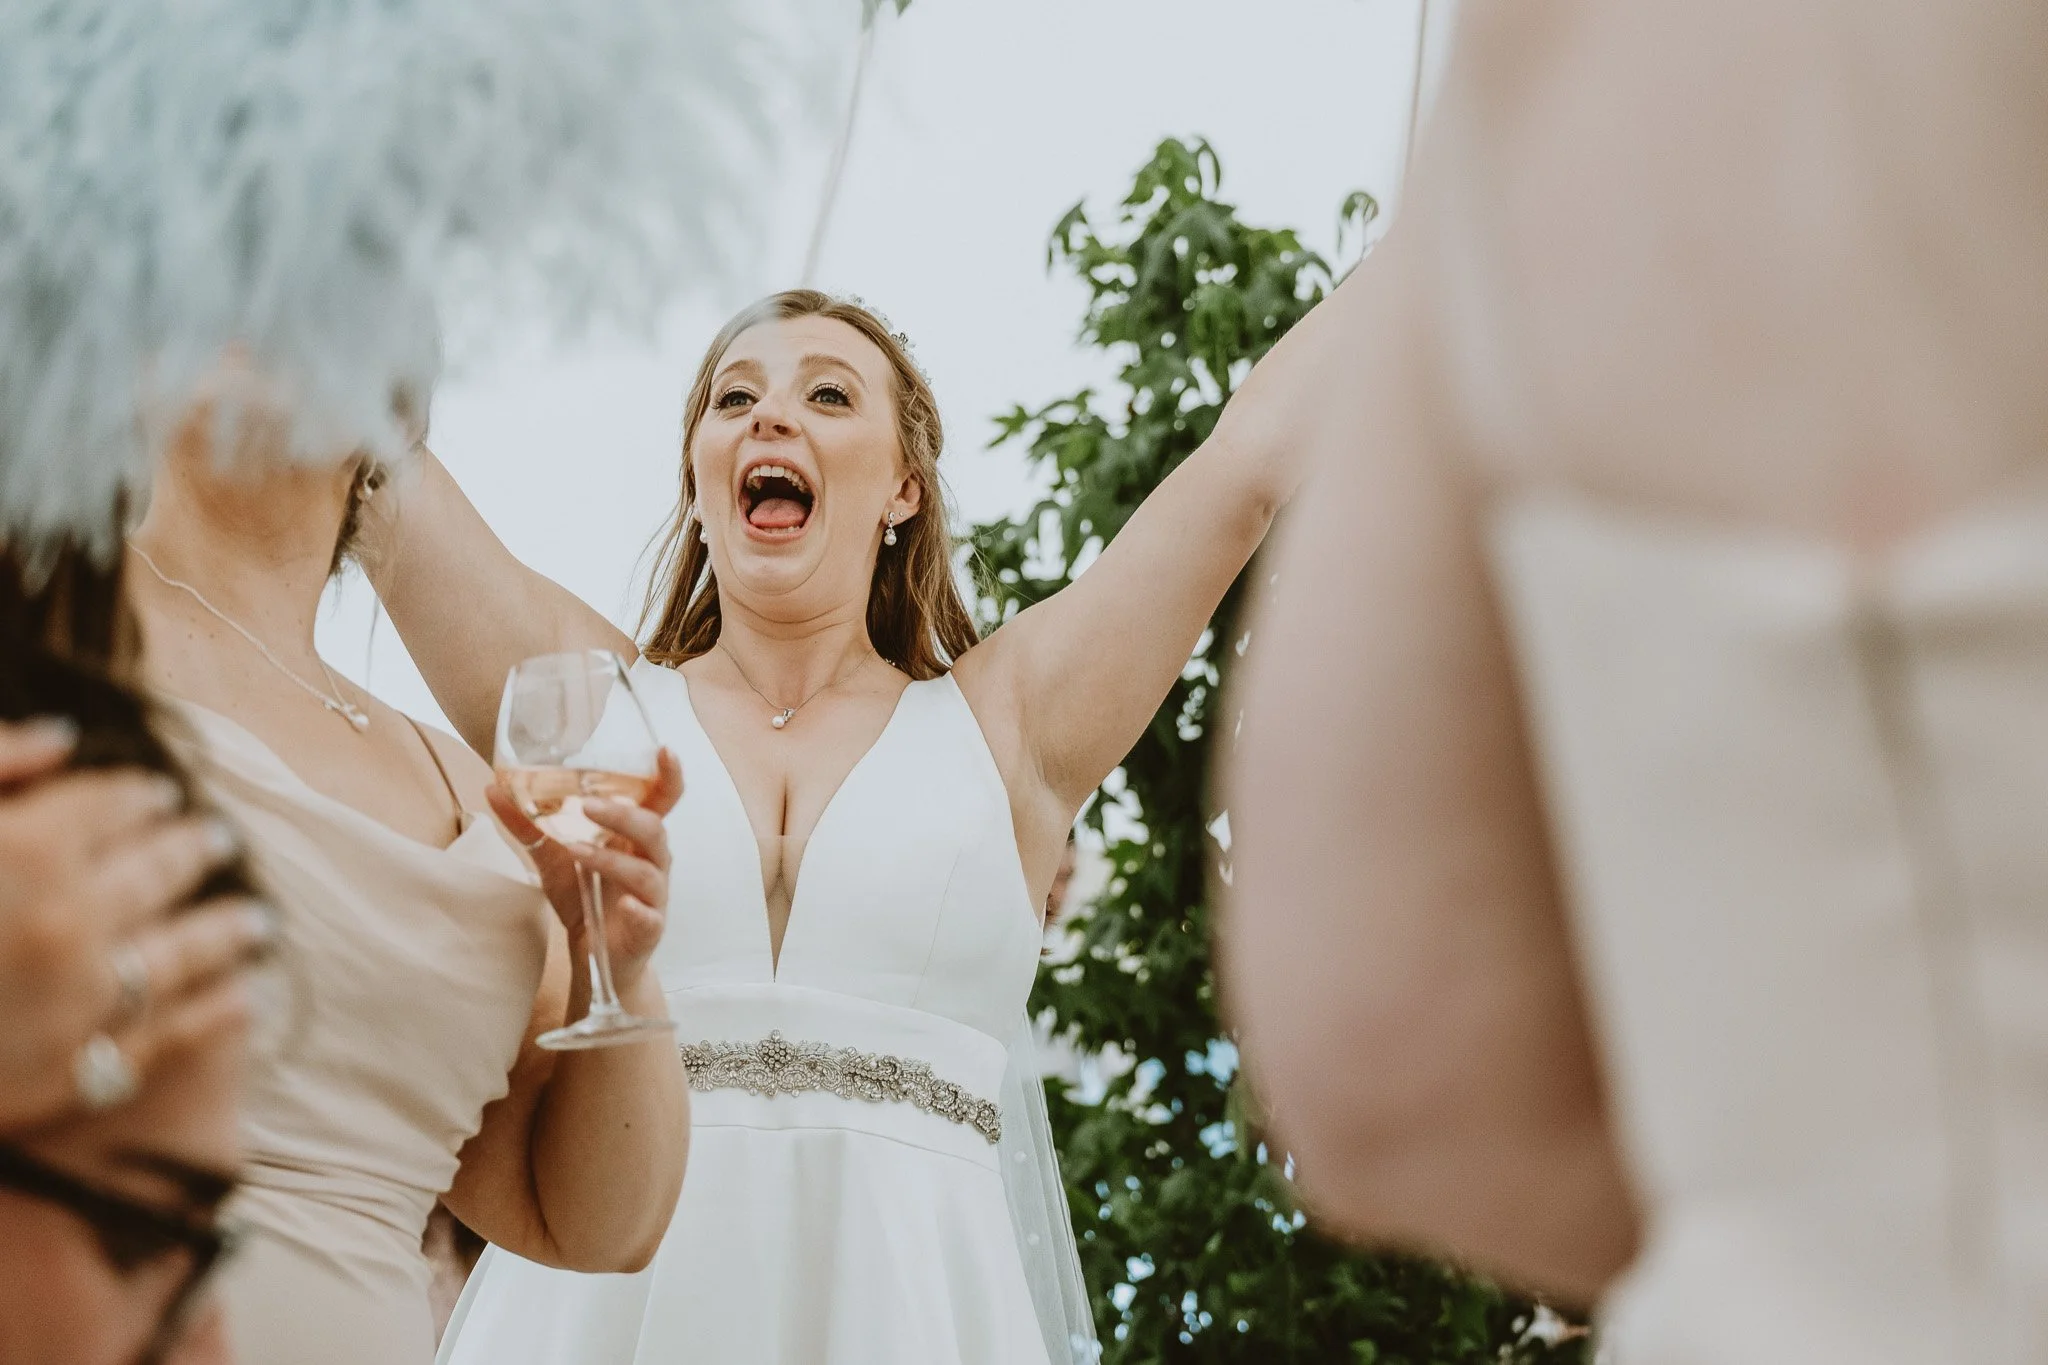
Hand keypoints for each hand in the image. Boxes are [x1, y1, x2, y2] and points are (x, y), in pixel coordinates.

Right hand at [0, 719, 276, 1130]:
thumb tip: (65, 734)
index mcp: (28, 851)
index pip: (111, 804)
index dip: (138, 794)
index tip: (159, 792)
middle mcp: (71, 921)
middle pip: (159, 870)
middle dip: (193, 849)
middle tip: (220, 839)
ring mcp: (80, 1001)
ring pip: (184, 952)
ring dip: (227, 930)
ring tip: (259, 919)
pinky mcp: (73, 1072)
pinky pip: (168, 1035)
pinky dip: (215, 1013)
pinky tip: (243, 997)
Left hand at [487, 748, 682, 997]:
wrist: (595, 960)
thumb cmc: (585, 900)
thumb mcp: (553, 860)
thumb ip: (529, 827)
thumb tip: (493, 789)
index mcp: (636, 838)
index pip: (662, 801)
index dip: (669, 776)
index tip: (666, 750)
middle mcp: (651, 861)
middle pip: (653, 829)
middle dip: (623, 815)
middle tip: (588, 806)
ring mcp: (654, 897)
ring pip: (647, 871)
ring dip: (613, 859)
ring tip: (576, 852)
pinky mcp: (648, 930)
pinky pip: (650, 917)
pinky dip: (640, 909)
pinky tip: (626, 905)